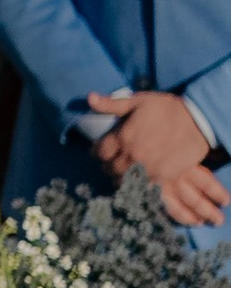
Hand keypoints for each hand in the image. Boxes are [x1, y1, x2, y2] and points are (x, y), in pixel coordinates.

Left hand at [86, 88, 227, 222]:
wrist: (197, 121)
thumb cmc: (166, 108)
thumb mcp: (138, 101)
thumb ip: (111, 104)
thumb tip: (89, 99)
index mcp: (123, 137)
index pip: (99, 152)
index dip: (98, 151)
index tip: (102, 151)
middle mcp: (132, 156)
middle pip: (110, 168)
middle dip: (109, 164)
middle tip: (112, 161)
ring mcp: (147, 169)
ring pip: (123, 180)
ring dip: (121, 176)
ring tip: (124, 171)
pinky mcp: (163, 178)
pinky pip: (142, 189)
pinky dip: (137, 187)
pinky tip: (138, 181)